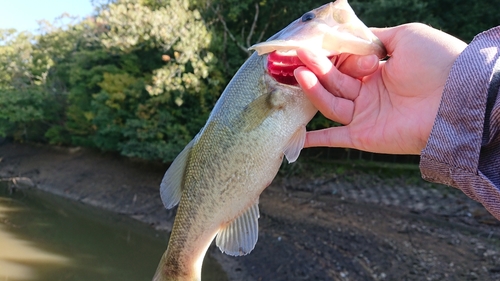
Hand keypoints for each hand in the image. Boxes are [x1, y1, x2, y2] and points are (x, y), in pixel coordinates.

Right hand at [295, 23, 466, 154]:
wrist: (455, 95)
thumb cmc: (436, 61)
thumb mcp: (405, 36)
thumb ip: (375, 38)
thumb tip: (352, 37)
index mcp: (378, 71)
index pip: (345, 63)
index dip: (329, 55)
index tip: (310, 45)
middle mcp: (370, 93)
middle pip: (334, 81)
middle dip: (317, 67)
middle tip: (298, 56)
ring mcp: (366, 115)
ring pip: (331, 102)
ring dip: (314, 89)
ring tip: (300, 72)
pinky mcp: (364, 136)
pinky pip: (335, 138)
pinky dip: (316, 140)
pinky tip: (296, 136)